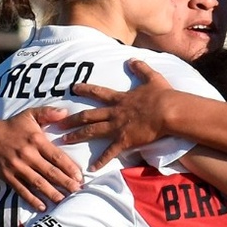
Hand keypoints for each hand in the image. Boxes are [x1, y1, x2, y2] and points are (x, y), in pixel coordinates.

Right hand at [0, 108, 80, 210]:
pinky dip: (32, 200)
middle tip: (78, 191)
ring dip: (52, 193)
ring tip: (64, 201)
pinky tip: (43, 207)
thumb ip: (48, 112)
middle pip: (50, 172)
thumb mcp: (29, 114)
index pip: (57, 156)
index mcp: (36, 140)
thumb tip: (66, 113)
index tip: (80, 177)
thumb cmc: (11, 126)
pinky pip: (22, 190)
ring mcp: (17, 167)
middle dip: (65, 183)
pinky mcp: (8, 176)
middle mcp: (27, 154)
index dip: (69, 167)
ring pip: (38, 183)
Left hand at [61, 59, 177, 171]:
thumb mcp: (152, 78)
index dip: (86, 89)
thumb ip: (141, 68)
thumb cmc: (163, 95)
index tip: (74, 88)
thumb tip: (132, 59)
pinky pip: (110, 152)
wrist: (169, 111)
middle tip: (58, 123)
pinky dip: (101, 161)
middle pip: (88, 115)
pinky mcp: (124, 140)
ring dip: (77, 136)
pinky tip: (92, 168)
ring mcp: (118, 127)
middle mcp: (115, 112)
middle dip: (72, 119)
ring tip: (64, 141)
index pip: (99, 93)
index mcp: (121, 98)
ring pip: (92, 132)